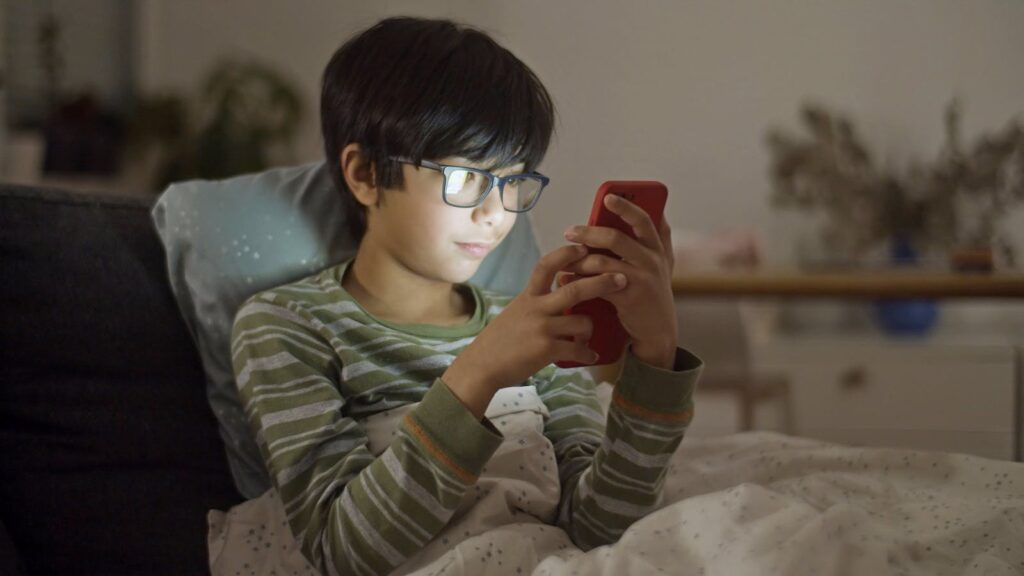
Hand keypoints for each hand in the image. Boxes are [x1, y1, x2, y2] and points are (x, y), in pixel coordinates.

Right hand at [442, 245, 627, 417]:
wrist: (482, 366)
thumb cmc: (500, 340)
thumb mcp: (516, 312)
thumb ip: (537, 301)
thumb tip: (559, 290)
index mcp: (528, 296)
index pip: (547, 265)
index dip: (567, 254)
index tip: (585, 247)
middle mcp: (536, 308)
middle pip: (575, 289)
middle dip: (602, 282)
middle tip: (622, 278)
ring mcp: (542, 329)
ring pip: (582, 323)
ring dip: (590, 332)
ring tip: (586, 340)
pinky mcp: (546, 350)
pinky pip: (577, 349)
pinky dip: (588, 354)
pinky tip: (591, 357)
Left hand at [561, 193, 676, 368]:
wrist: (659, 331)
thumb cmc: (653, 293)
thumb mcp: (663, 264)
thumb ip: (659, 240)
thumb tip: (659, 210)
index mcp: (657, 249)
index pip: (644, 220)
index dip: (626, 207)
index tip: (608, 198)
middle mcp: (653, 261)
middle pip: (617, 239)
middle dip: (590, 233)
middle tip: (570, 232)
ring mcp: (643, 279)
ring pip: (604, 262)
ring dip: (580, 261)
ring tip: (564, 262)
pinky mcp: (630, 298)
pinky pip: (599, 285)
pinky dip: (579, 281)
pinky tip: (566, 279)